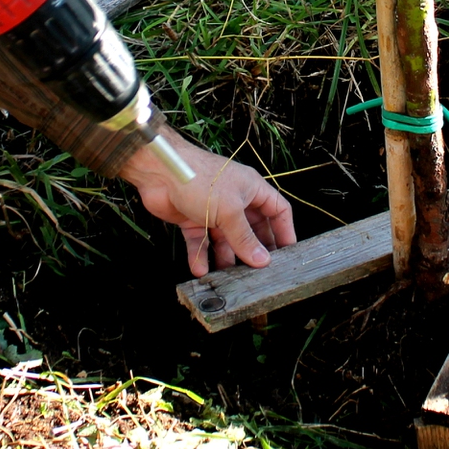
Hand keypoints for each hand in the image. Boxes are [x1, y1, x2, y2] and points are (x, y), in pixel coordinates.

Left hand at [121, 135, 297, 277]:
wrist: (160, 171)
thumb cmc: (200, 179)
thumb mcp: (229, 211)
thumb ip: (245, 238)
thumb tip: (262, 260)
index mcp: (252, 189)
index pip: (277, 210)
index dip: (284, 231)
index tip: (288, 253)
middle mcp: (235, 200)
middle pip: (251, 229)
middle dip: (254, 249)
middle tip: (259, 272)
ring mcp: (213, 210)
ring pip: (225, 239)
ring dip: (226, 257)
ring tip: (228, 278)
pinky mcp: (192, 219)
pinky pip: (201, 241)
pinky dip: (200, 256)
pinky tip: (201, 270)